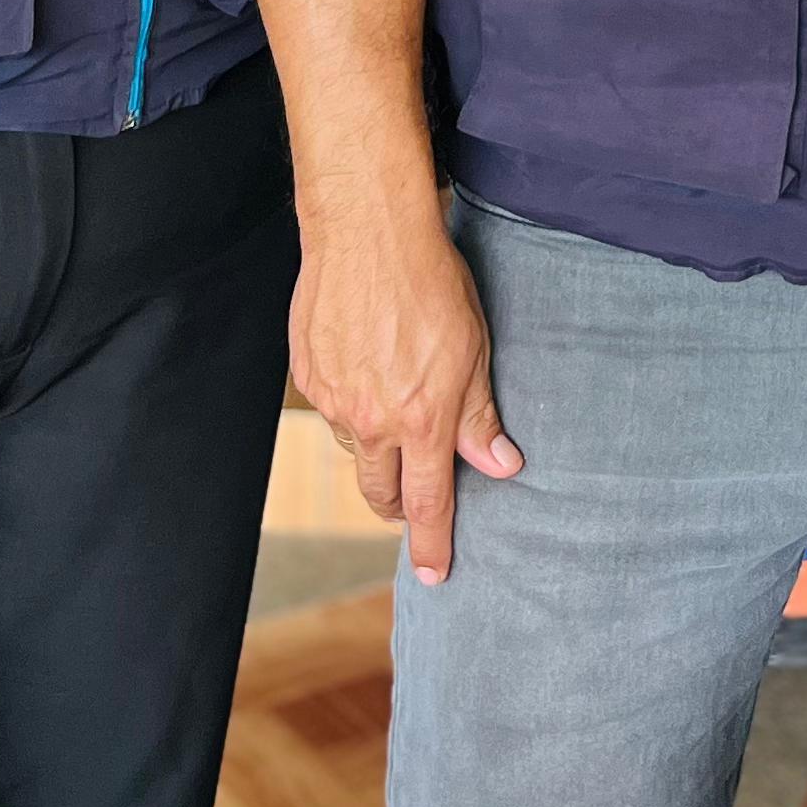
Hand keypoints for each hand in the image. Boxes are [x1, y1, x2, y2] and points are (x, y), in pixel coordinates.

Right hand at [289, 188, 520, 583]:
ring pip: (354, 448)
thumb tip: (499, 466)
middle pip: (381, 491)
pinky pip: (330, 410)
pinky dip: (351, 404)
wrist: (368, 231)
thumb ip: (479, 415)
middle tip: (415, 498)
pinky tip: (367, 369)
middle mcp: (371, 419)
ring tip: (397, 405)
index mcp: (420, 418)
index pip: (427, 503)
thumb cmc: (431, 282)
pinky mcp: (307, 374)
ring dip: (376, 446)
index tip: (434, 575)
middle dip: (399, 504)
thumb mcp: (474, 348)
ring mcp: (333, 398)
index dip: (431, 544)